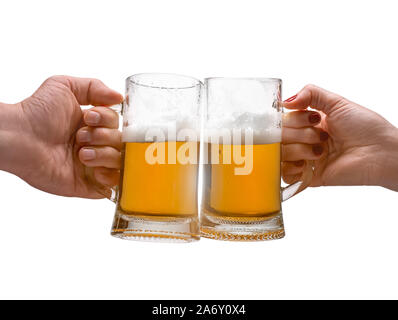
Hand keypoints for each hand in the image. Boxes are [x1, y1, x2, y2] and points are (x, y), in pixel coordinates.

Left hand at [0, 76, 122, 197]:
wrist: (19, 137)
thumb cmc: (36, 112)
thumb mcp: (64, 86)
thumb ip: (95, 87)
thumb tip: (120, 96)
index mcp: (91, 125)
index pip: (116, 123)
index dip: (107, 119)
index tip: (88, 117)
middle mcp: (94, 145)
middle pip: (121, 142)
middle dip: (104, 137)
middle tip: (80, 136)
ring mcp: (92, 166)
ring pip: (119, 162)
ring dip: (105, 155)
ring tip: (82, 153)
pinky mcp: (86, 185)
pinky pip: (112, 185)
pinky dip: (109, 176)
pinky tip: (94, 169)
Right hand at [282, 84, 397, 191]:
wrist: (380, 153)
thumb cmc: (366, 128)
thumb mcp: (338, 103)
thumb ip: (311, 94)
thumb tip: (285, 101)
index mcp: (310, 123)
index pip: (284, 120)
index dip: (294, 119)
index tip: (313, 118)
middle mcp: (305, 140)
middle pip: (279, 137)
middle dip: (300, 134)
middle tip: (321, 136)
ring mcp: (306, 159)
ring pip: (280, 154)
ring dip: (299, 150)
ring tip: (320, 151)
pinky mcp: (309, 176)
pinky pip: (285, 175)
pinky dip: (290, 168)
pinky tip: (305, 164)